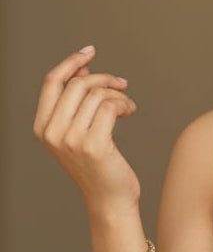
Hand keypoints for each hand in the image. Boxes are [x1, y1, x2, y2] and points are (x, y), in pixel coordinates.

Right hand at [33, 46, 139, 212]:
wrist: (109, 200)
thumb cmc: (98, 166)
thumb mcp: (78, 131)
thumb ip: (76, 102)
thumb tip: (83, 68)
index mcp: (42, 127)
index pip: (52, 82)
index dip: (71, 62)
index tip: (90, 51)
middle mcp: (52, 133)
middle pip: (78, 85)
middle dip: (103, 79)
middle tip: (121, 84)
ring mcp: (71, 139)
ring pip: (97, 94)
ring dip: (118, 94)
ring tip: (127, 105)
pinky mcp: (94, 145)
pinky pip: (111, 107)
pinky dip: (124, 104)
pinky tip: (130, 112)